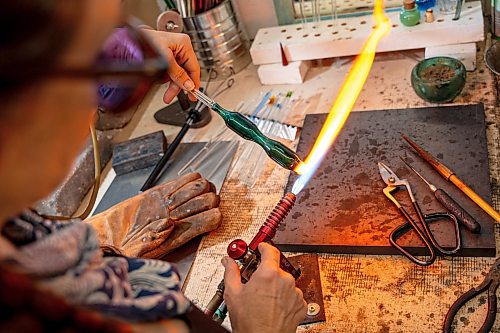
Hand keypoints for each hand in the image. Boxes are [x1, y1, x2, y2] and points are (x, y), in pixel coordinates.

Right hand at [85, 172, 220, 257]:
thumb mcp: (135, 251)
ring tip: (191, 191)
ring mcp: (171, 204)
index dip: (213, 216)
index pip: (208, 222)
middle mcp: (178, 219)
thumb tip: (168, 225)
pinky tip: (185, 182)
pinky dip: (188, 178)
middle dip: (209, 199)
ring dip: (200, 188)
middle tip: (201, 200)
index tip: (212, 215)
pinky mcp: (160, 192)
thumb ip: (152, 240)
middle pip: (208, 201)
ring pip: (201, 189)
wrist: (107, 239)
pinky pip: (184, 180)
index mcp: (178, 235)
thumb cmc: (122, 249)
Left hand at [142, 29, 199, 102]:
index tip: (193, 94)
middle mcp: (180, 48)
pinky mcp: (166, 57)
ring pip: (177, 74)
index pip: (194, 67)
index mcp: (184, 44)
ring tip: (165, 94)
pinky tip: (159, 80)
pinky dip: (165, 78)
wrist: (132, 39)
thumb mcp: (166, 60)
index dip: (194, 82)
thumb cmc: (147, 41)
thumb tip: (188, 85)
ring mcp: (173, 53)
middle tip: (173, 96)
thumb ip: (178, 74)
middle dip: (177, 86)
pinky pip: (170, 71)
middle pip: (184, 72)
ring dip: (170, 84)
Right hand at [222, 243, 306, 332]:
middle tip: (255, 282)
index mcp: (269, 274)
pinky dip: (284, 298)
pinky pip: (292, 295)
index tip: (261, 247)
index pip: (270, 250)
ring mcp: (295, 293)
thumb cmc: (250, 322)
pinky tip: (273, 307)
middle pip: (275, 268)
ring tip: (263, 300)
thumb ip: (231, 272)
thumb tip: (228, 262)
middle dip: (265, 273)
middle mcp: (285, 280)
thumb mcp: (233, 293)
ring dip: (275, 287)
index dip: (263, 246)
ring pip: (284, 282)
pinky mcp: (300, 305)